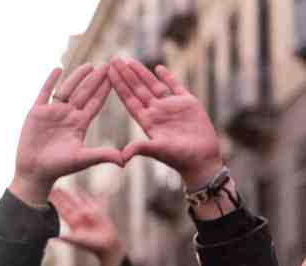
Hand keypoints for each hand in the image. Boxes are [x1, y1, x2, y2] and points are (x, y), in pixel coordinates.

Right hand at [9, 64, 121, 205]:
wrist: (34, 171)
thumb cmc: (58, 167)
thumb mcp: (83, 159)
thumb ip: (103, 155)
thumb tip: (125, 160)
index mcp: (80, 124)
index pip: (95, 102)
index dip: (105, 89)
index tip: (116, 76)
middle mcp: (68, 115)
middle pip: (84, 93)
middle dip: (95, 79)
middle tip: (108, 64)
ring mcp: (52, 113)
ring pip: (66, 89)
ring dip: (77, 77)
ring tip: (88, 65)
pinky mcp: (36, 113)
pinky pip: (44, 93)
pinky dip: (50, 81)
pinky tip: (57, 68)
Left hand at [51, 188, 123, 265]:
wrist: (107, 244)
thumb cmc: (92, 244)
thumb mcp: (78, 240)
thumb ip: (67, 237)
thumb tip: (54, 238)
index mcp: (72, 223)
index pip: (61, 211)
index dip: (54, 204)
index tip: (46, 196)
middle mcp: (78, 216)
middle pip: (67, 203)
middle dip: (59, 196)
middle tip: (49, 186)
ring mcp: (87, 212)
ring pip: (77, 200)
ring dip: (69, 193)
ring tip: (60, 185)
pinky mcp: (96, 210)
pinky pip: (90, 199)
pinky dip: (84, 194)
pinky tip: (78, 187)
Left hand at [108, 59, 221, 186]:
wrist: (202, 160)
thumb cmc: (180, 158)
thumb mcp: (158, 151)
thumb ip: (140, 149)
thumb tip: (121, 157)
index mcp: (147, 120)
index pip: (129, 99)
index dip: (119, 85)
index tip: (108, 72)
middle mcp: (156, 111)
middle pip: (137, 89)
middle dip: (126, 74)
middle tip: (113, 59)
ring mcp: (171, 106)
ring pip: (153, 85)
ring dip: (141, 73)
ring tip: (129, 61)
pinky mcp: (188, 103)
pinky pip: (175, 86)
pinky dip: (167, 77)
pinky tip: (157, 67)